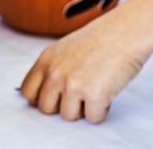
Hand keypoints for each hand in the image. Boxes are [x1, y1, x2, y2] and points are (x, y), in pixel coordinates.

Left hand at [19, 20, 145, 122]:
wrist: (125, 33)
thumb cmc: (99, 40)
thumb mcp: (63, 49)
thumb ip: (51, 69)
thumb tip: (45, 93)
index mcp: (45, 61)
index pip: (27, 92)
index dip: (40, 99)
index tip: (54, 99)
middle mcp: (55, 74)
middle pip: (46, 109)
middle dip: (62, 106)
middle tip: (79, 96)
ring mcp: (73, 85)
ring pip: (69, 116)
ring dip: (83, 109)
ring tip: (94, 91)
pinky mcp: (94, 95)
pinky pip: (93, 118)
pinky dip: (101, 111)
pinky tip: (106, 94)